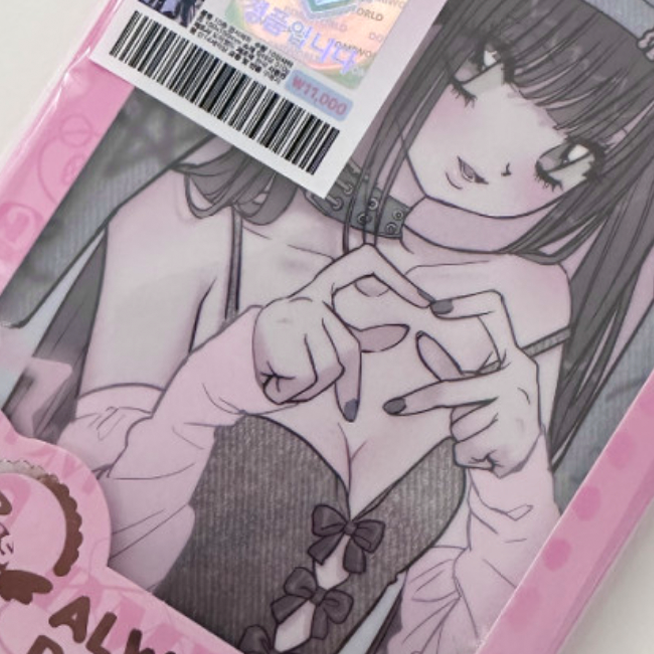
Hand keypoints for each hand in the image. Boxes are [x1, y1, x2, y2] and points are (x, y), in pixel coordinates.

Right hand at [252, 246, 430, 420]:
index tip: (424, 303)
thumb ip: (358, 337)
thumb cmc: (284, 359)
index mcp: (319, 290)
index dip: (396, 278)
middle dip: (340, 383)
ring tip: (287, 377)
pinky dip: (293, 392)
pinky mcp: (273, 335)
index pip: (363, 262)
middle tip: (320, 391)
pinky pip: (304, 379)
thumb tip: (402, 332)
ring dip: (311, 388)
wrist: (229, 371)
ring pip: (328, 367)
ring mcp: (288, 313)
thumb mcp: (321, 343)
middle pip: (347, 348)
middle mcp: (305, 296)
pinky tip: (275, 381)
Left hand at [382, 290, 542, 478]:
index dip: (467, 304)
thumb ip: (449, 366)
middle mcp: (522, 379)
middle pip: (455, 392)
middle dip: (426, 403)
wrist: (522, 459)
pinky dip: (467, 455)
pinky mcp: (515, 443)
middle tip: (393, 407)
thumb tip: (420, 339)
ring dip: (462, 436)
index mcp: (515, 359)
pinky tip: (486, 453)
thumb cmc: (495, 414)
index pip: (496, 313)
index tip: (435, 308)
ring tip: (481, 436)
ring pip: (461, 425)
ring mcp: (521, 411)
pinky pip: (468, 449)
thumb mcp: (476, 387)